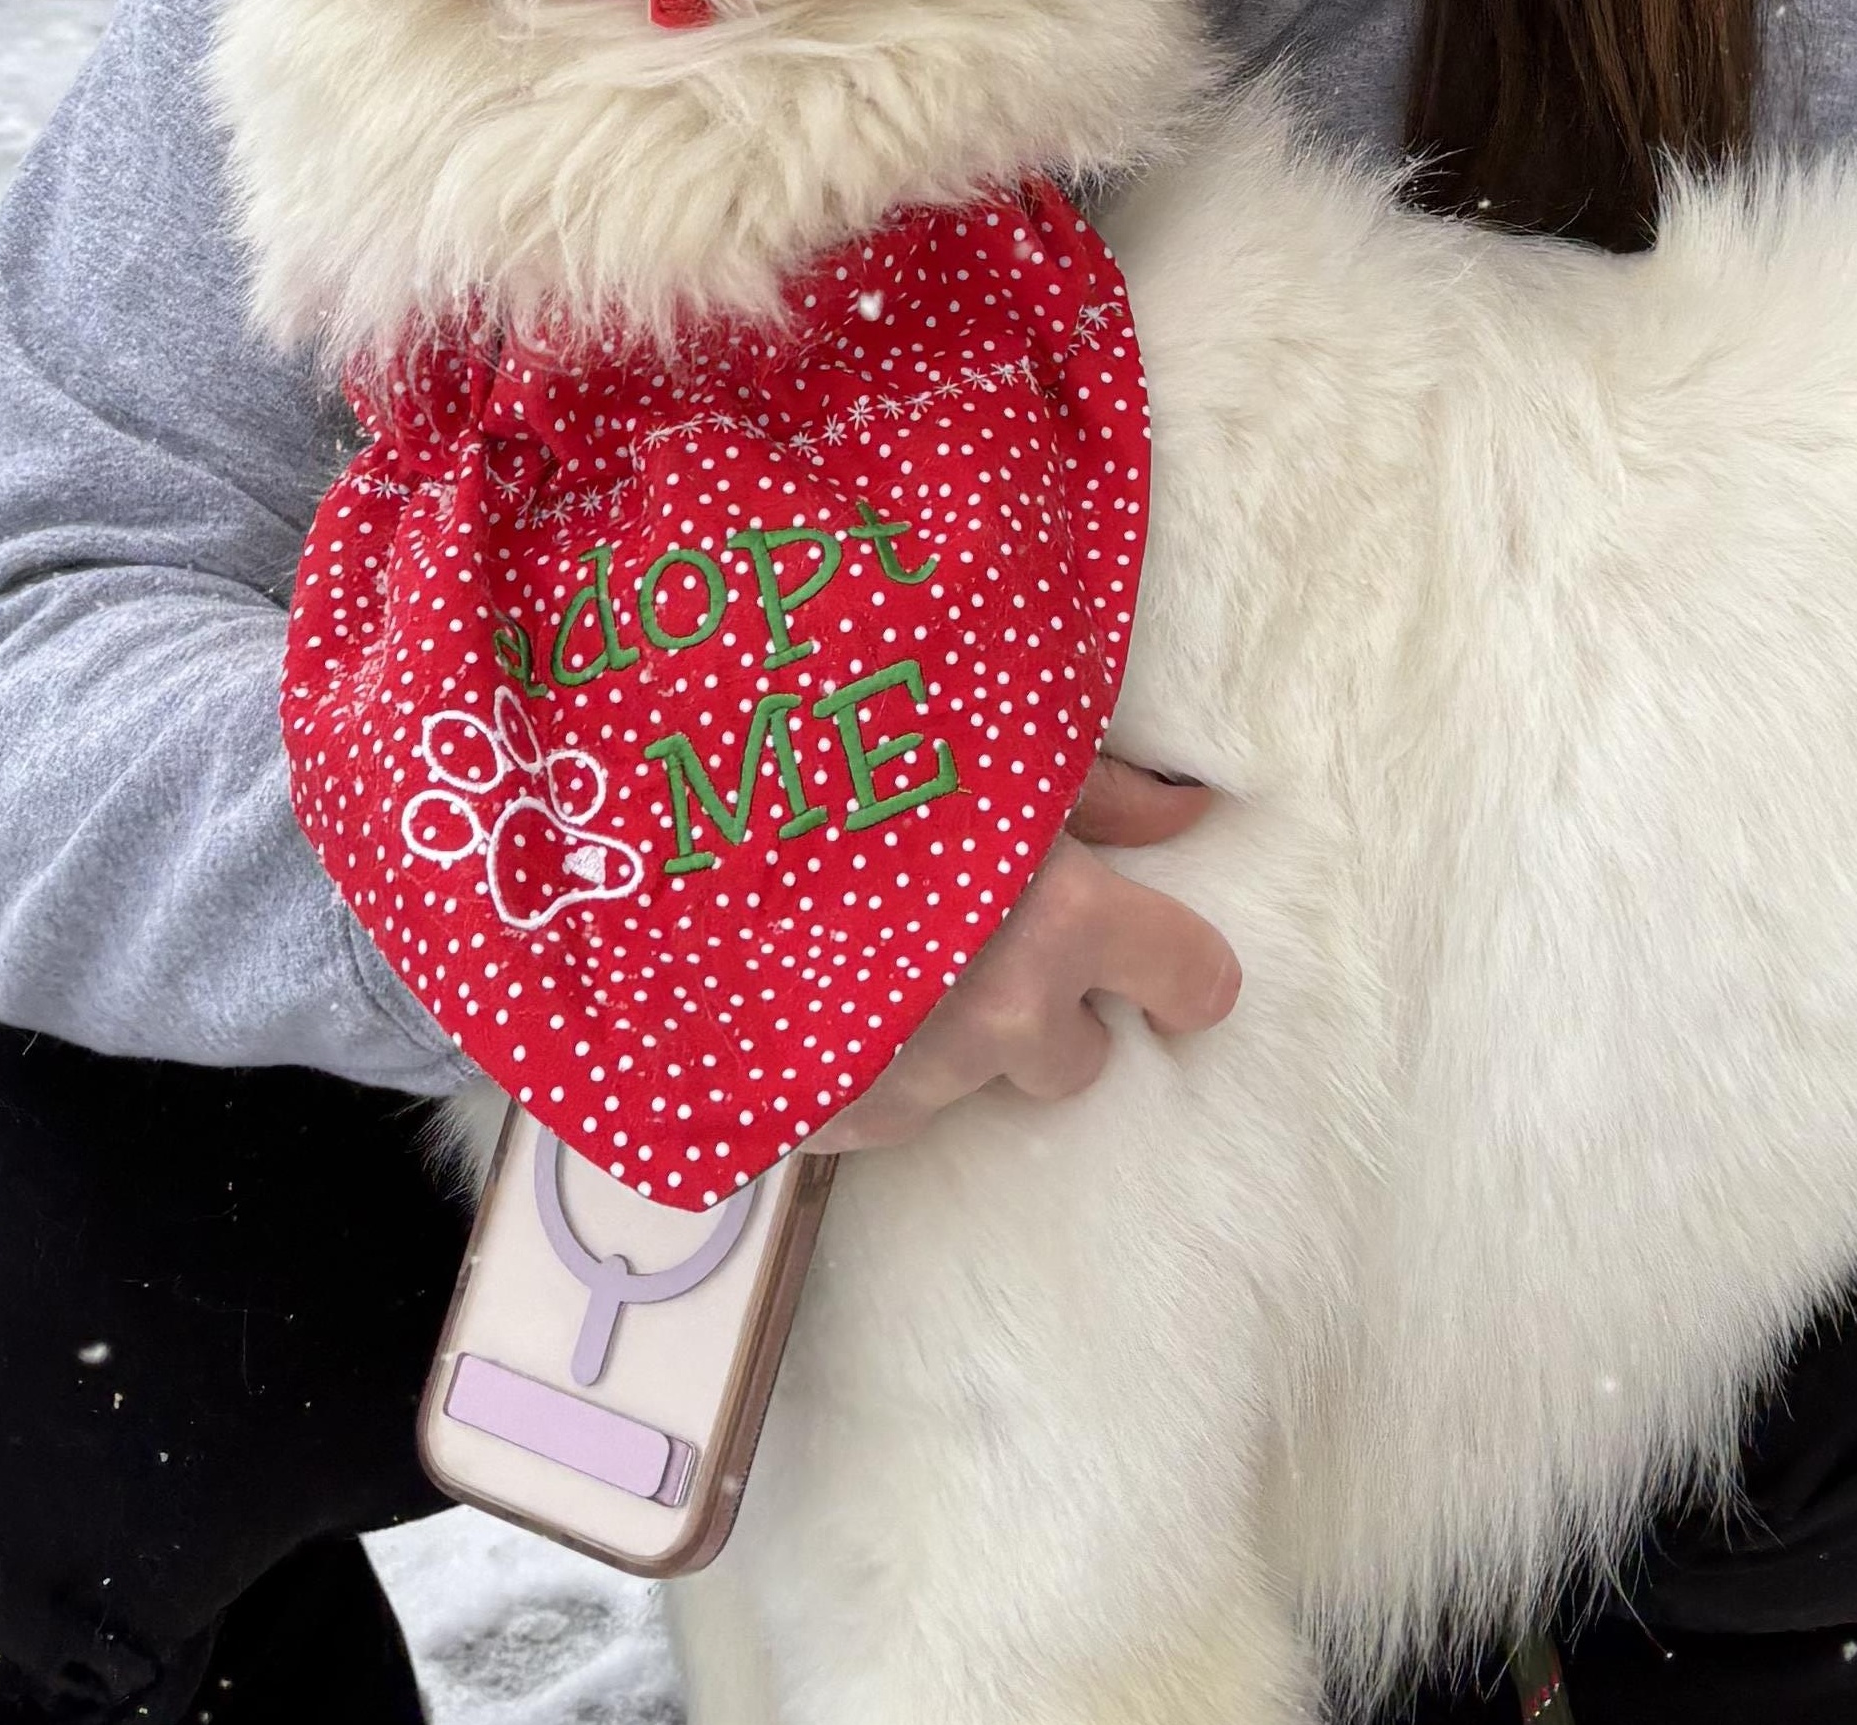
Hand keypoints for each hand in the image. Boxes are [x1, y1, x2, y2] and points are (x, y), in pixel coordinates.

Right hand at [808, 756, 1240, 1149]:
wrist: (666, 814)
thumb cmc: (844, 749)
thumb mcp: (990, 736)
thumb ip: (1102, 786)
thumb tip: (1190, 809)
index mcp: (1058, 923)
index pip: (1188, 982)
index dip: (1185, 969)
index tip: (1165, 959)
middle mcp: (998, 1018)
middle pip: (1081, 1059)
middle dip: (1051, 1006)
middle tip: (984, 930)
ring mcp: (909, 1083)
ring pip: (975, 1083)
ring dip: (951, 1030)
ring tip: (878, 940)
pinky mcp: (827, 1122)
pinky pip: (884, 1109)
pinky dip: (868, 1059)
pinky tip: (821, 985)